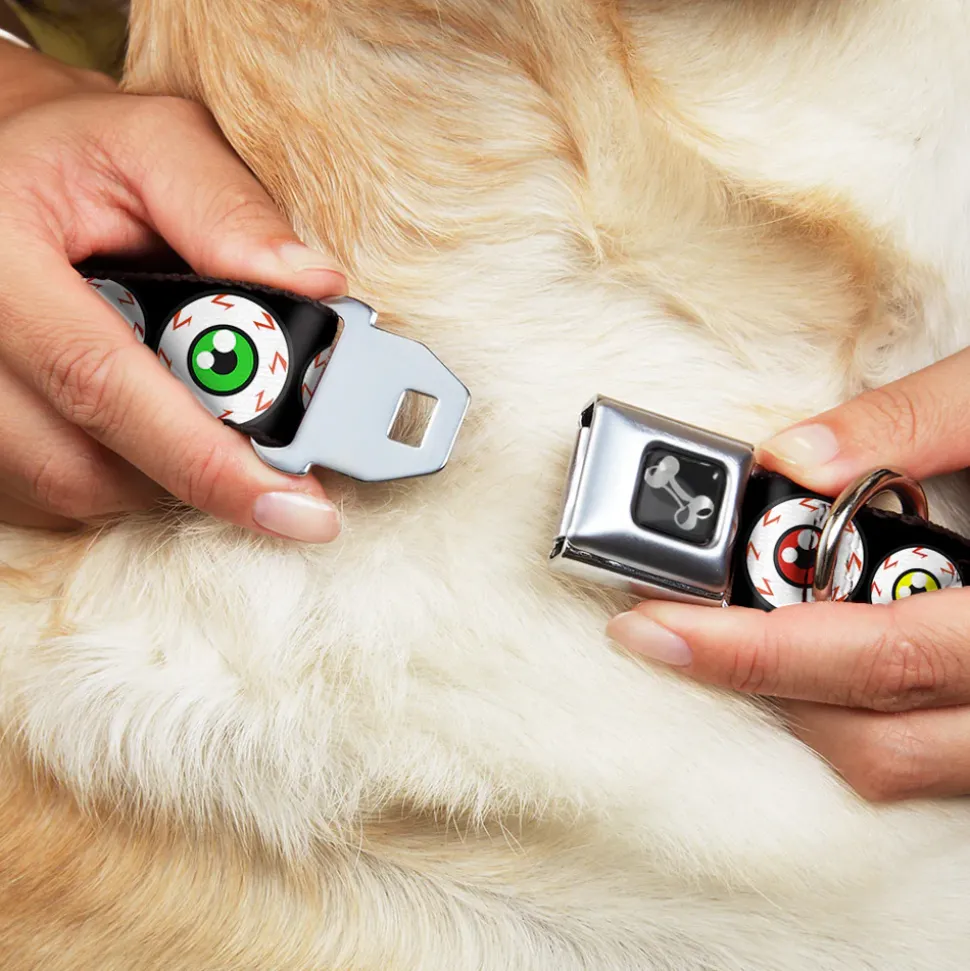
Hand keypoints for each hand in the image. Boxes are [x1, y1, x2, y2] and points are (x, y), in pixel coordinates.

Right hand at [0, 44, 345, 539]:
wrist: (7, 175)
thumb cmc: (80, 157)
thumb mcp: (154, 145)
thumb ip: (229, 210)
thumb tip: (317, 286)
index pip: (102, 384)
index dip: (207, 459)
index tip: (298, 507)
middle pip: (85, 464)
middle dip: (201, 475)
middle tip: (284, 473)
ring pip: (75, 489)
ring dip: (165, 475)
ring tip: (210, 419)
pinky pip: (55, 495)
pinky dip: (125, 475)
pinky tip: (154, 425)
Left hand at [607, 347, 969, 801]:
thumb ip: (913, 422)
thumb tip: (790, 456)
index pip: (880, 655)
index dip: (754, 651)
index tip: (653, 627)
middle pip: (880, 740)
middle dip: (760, 686)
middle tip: (676, 628)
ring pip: (907, 766)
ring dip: (809, 709)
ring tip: (744, 636)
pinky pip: (938, 759)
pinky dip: (866, 717)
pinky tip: (826, 656)